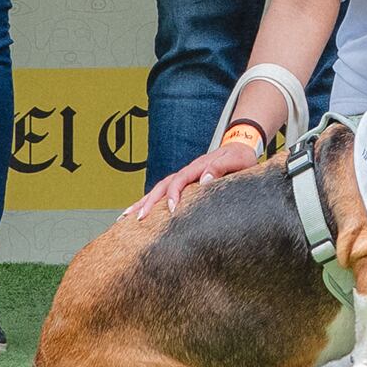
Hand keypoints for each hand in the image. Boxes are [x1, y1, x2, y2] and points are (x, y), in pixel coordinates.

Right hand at [131, 133, 260, 222]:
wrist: (239, 148)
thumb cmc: (239, 157)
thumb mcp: (235, 161)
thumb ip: (220, 168)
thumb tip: (204, 181)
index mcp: (197, 167)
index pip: (180, 180)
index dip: (173, 194)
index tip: (170, 209)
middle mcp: (187, 172)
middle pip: (161, 186)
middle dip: (148, 202)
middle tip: (137, 218)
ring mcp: (184, 177)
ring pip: (158, 189)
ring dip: (142, 202)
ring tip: (126, 218)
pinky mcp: (185, 184)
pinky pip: (163, 192)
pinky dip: (150, 202)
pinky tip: (140, 212)